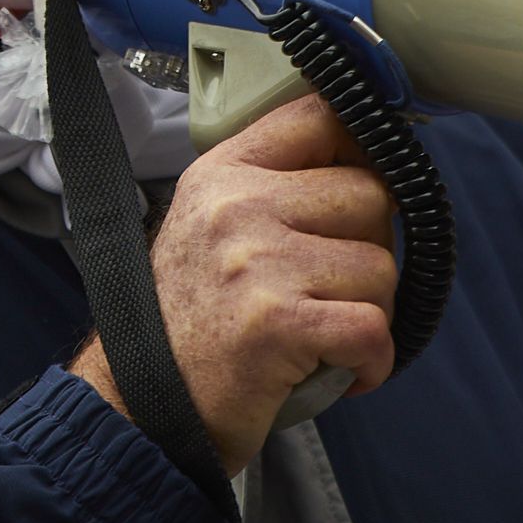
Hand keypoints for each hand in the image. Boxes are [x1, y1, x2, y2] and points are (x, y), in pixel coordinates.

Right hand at [70, 96, 395, 474]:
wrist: (141, 405)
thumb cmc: (189, 323)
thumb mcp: (209, 227)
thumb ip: (274, 188)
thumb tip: (370, 168)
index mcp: (222, 174)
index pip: (320, 117)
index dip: (363, 151)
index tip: (361, 196)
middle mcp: (237, 206)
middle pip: (370, 195)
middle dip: (370, 250)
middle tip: (336, 290)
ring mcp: (257, 262)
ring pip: (381, 267)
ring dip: (370, 312)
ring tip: (328, 334)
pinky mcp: (278, 322)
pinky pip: (374, 327)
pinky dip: (373, 361)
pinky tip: (344, 370)